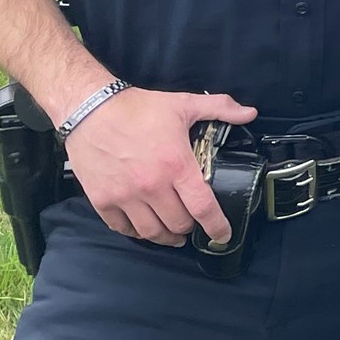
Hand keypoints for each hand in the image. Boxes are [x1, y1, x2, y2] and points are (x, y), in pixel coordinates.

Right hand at [62, 87, 256, 245]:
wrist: (90, 109)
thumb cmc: (137, 108)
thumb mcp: (183, 104)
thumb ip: (220, 109)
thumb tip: (249, 113)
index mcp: (176, 165)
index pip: (203, 208)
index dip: (217, 227)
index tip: (223, 235)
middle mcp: (152, 186)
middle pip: (179, 224)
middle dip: (190, 228)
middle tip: (192, 224)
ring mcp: (125, 196)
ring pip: (152, 232)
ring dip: (166, 236)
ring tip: (172, 233)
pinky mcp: (102, 200)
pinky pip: (123, 228)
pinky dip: (137, 232)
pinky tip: (144, 227)